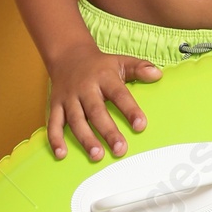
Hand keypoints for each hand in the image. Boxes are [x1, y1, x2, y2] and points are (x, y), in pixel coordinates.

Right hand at [46, 40, 160, 161]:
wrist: (68, 56)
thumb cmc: (100, 66)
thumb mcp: (121, 62)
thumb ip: (140, 68)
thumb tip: (157, 74)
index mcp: (104, 78)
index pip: (119, 94)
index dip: (130, 110)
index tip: (141, 125)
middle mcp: (85, 88)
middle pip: (96, 111)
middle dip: (108, 131)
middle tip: (120, 149)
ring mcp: (69, 98)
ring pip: (76, 120)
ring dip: (85, 138)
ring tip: (97, 155)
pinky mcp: (55, 105)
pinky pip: (53, 123)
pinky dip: (55, 139)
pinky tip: (61, 154)